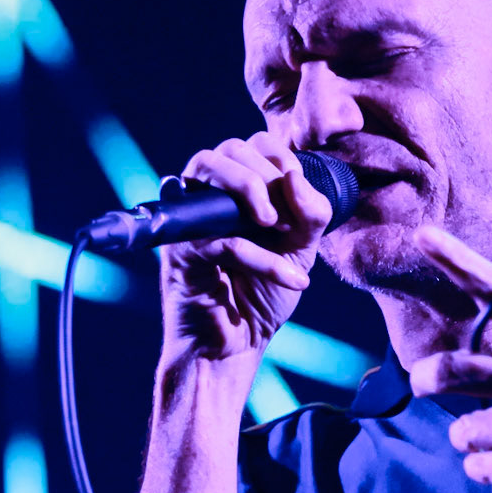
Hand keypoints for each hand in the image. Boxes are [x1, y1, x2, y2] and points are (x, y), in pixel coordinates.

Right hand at [158, 135, 330, 371]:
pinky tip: (292, 279)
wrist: (236, 347)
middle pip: (226, 149)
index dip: (278, 157)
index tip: (299, 189)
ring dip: (250, 188)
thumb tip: (296, 176)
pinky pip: (220, 239)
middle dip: (265, 174)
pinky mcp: (181, 252)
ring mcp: (189, 221)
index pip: (250, 145)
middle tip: (285, 217)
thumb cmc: (261, 297)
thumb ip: (310, 213)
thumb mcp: (300, 251)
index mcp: (234, 193)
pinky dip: (261, 259)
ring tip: (277, 227)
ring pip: (207, 169)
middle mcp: (206, 199)